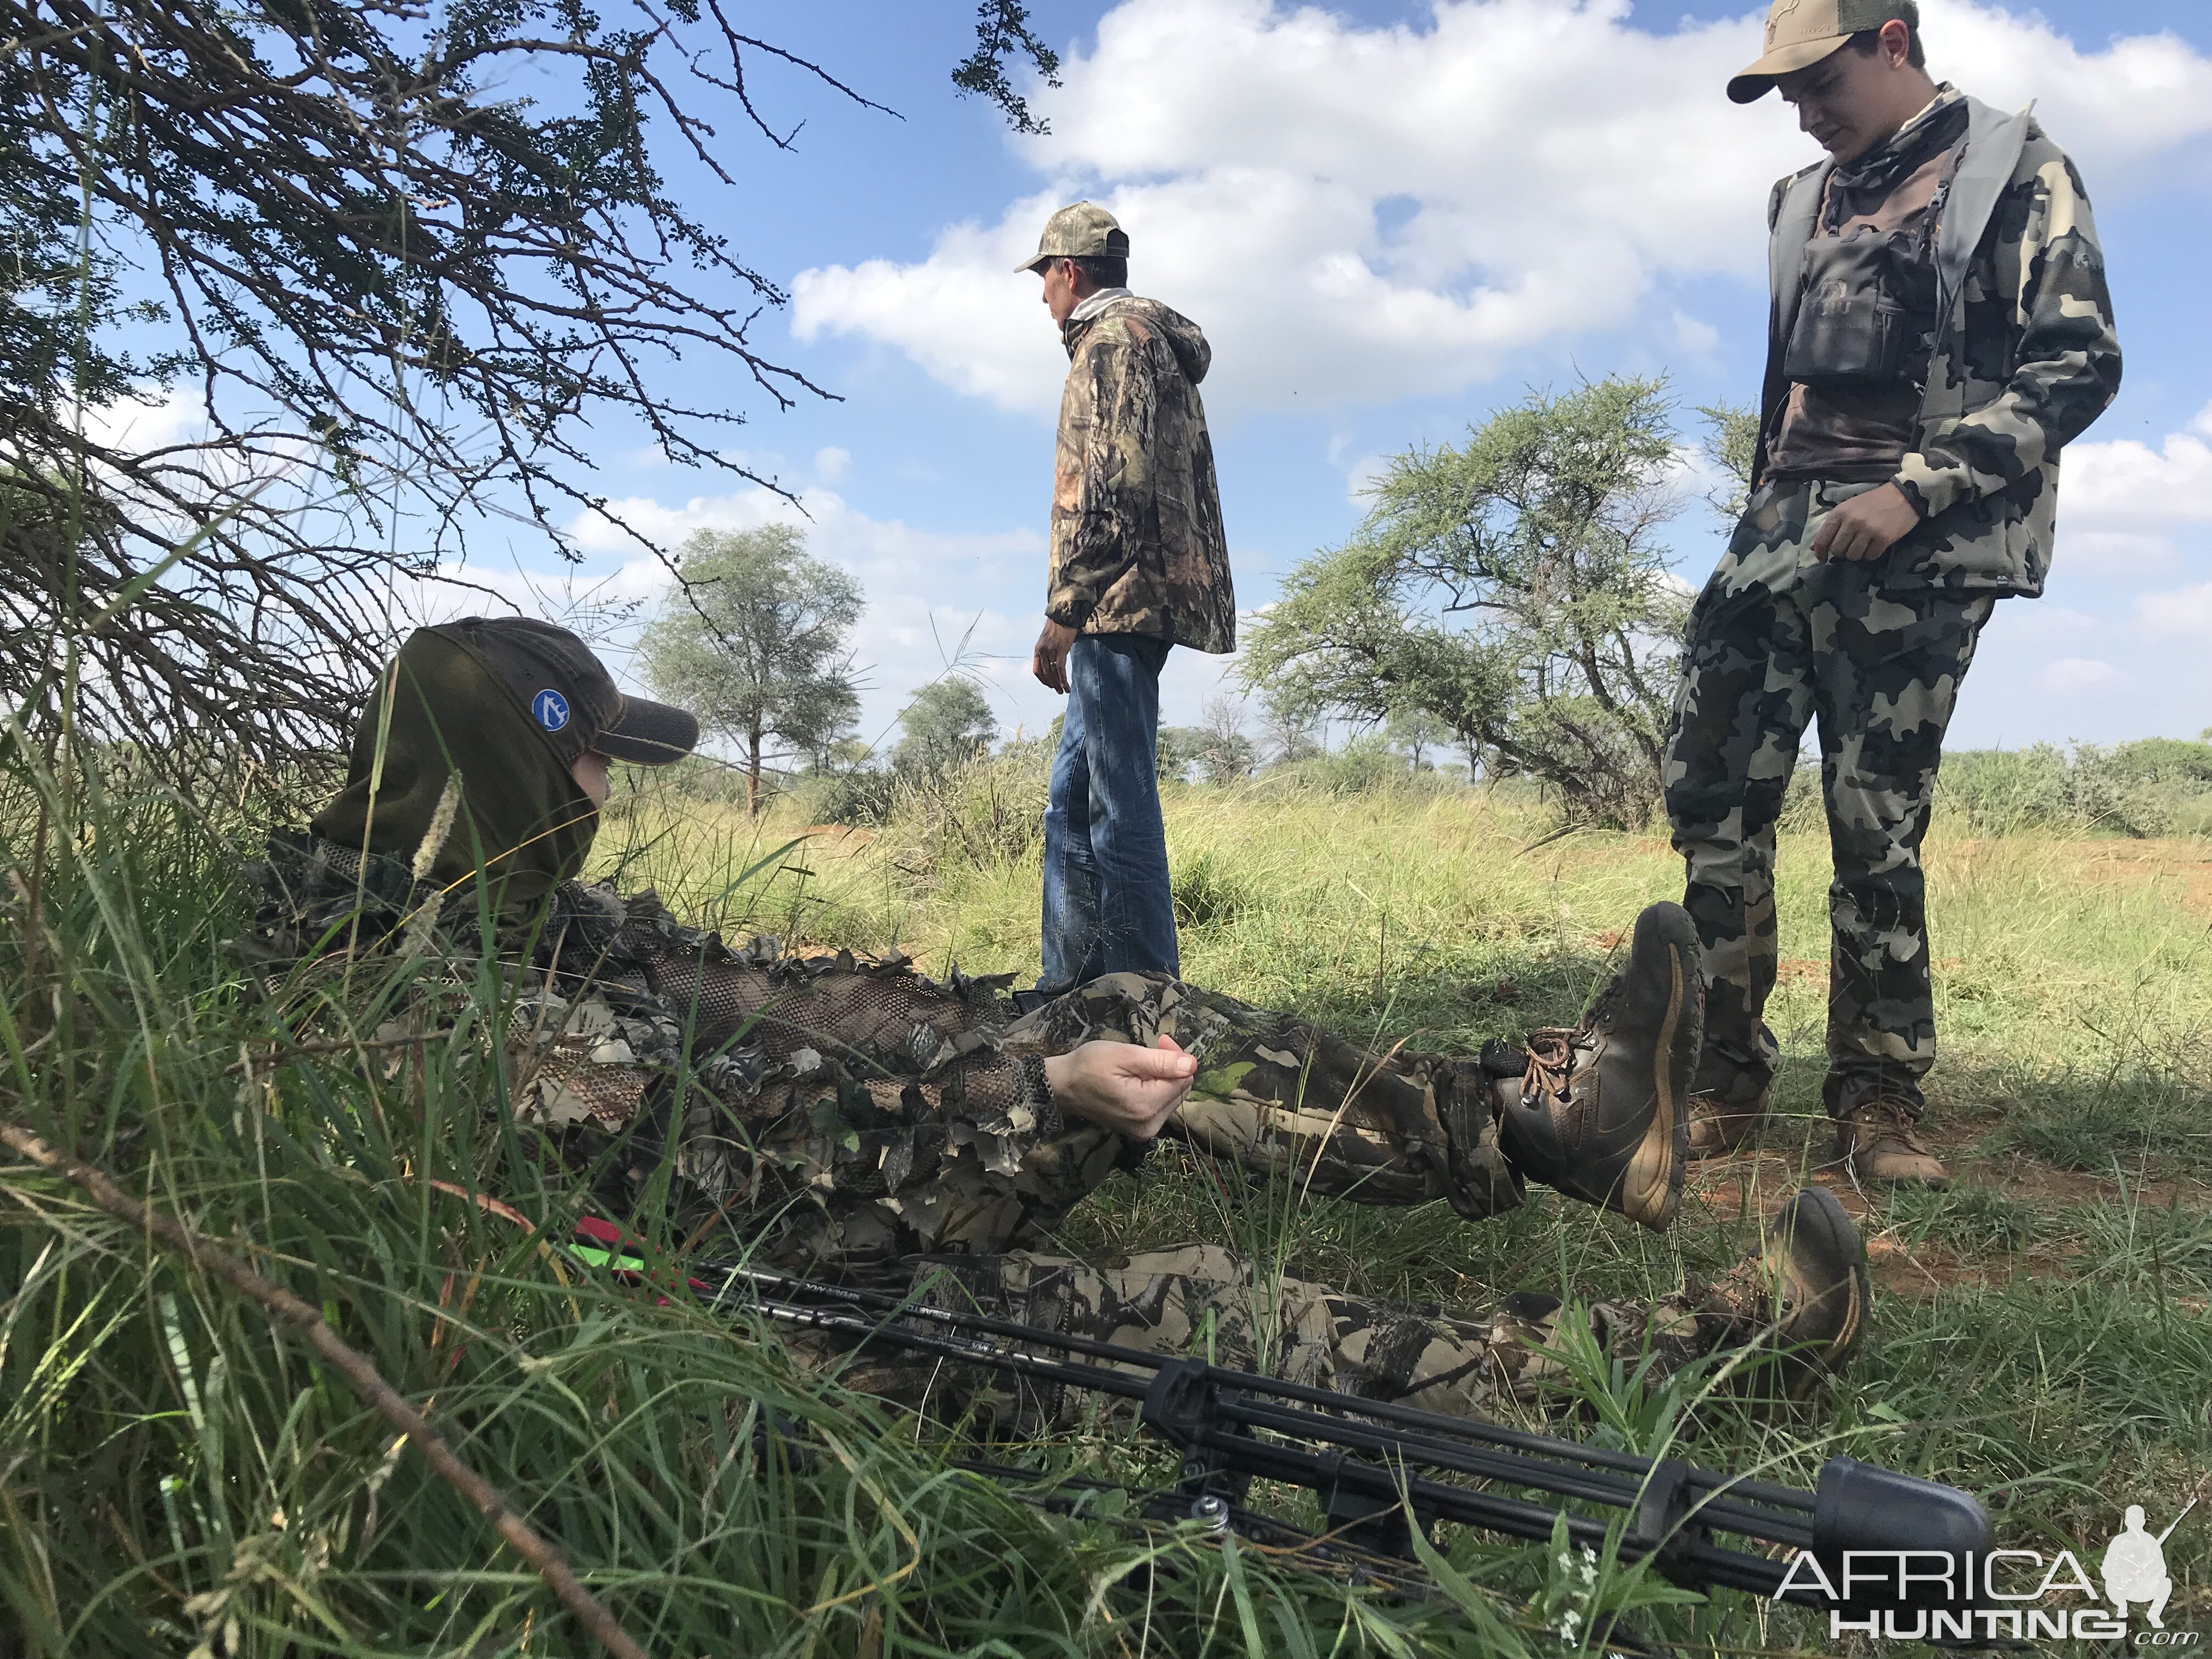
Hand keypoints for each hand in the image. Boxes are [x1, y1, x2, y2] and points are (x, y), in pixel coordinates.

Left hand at [1032, 618, 1076, 692]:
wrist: (1064, 616)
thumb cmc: (1058, 627)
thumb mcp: (1047, 640)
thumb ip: (1047, 651)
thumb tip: (1052, 661)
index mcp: (1037, 650)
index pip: (1036, 670)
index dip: (1042, 680)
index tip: (1049, 685)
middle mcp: (1042, 651)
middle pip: (1045, 673)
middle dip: (1052, 684)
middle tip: (1058, 691)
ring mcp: (1051, 651)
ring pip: (1053, 673)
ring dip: (1058, 684)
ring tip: (1063, 691)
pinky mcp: (1061, 650)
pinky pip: (1060, 668)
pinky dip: (1063, 679)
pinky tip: (1066, 685)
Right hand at [1042, 1035, 1196, 1139]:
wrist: (1063, 1086)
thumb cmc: (1089, 1065)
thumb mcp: (1125, 1055)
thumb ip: (1161, 1061)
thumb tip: (1192, 1064)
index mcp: (1147, 1106)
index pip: (1184, 1079)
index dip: (1177, 1057)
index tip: (1160, 1040)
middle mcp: (1150, 1125)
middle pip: (1181, 1090)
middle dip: (1173, 1066)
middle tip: (1155, 1046)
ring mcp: (1145, 1131)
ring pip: (1173, 1098)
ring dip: (1165, 1077)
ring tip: (1143, 1062)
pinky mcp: (1140, 1131)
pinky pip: (1161, 1107)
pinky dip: (1157, 1090)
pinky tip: (1141, 1078)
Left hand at [1809, 482, 1919, 562]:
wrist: (1903, 495)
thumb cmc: (1873, 502)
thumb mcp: (1848, 508)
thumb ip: (1832, 526)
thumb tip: (1813, 547)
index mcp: (1840, 512)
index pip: (1822, 539)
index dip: (1820, 552)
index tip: (1822, 559)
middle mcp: (1852, 521)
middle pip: (1837, 550)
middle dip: (1842, 552)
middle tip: (1850, 546)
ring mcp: (1868, 530)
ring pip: (1853, 556)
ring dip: (1857, 554)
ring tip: (1863, 545)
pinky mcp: (1883, 538)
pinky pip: (1870, 557)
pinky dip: (1871, 554)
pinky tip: (1875, 545)